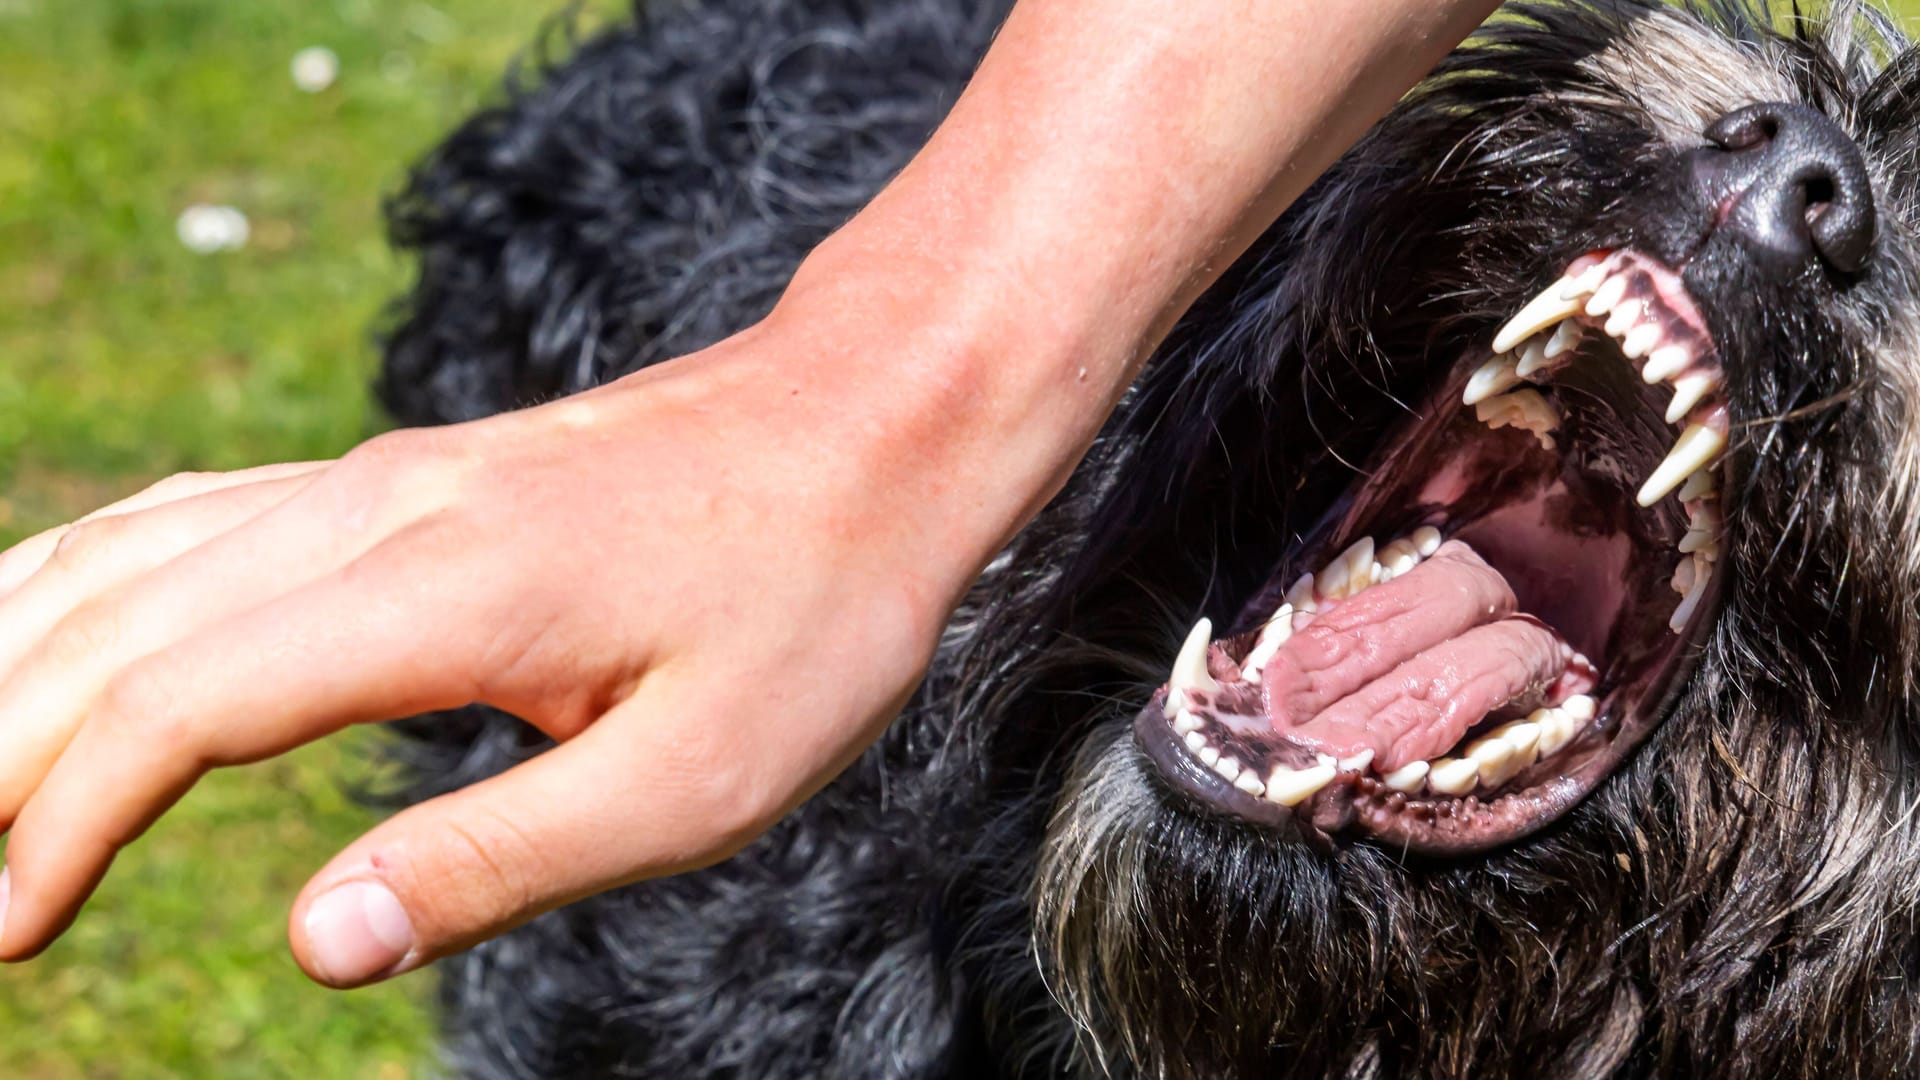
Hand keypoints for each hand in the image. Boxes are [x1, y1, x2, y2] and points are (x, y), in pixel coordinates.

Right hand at [0, 297, 998, 986]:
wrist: (873, 428)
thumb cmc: (812, 608)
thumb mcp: (695, 777)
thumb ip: (500, 859)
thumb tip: (319, 943)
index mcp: (441, 594)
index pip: (176, 704)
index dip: (61, 824)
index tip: (6, 937)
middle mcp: (380, 509)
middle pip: (114, 619)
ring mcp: (386, 477)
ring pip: (133, 549)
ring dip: (17, 653)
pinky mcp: (409, 476)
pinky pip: (199, 517)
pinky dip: (92, 582)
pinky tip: (53, 627)